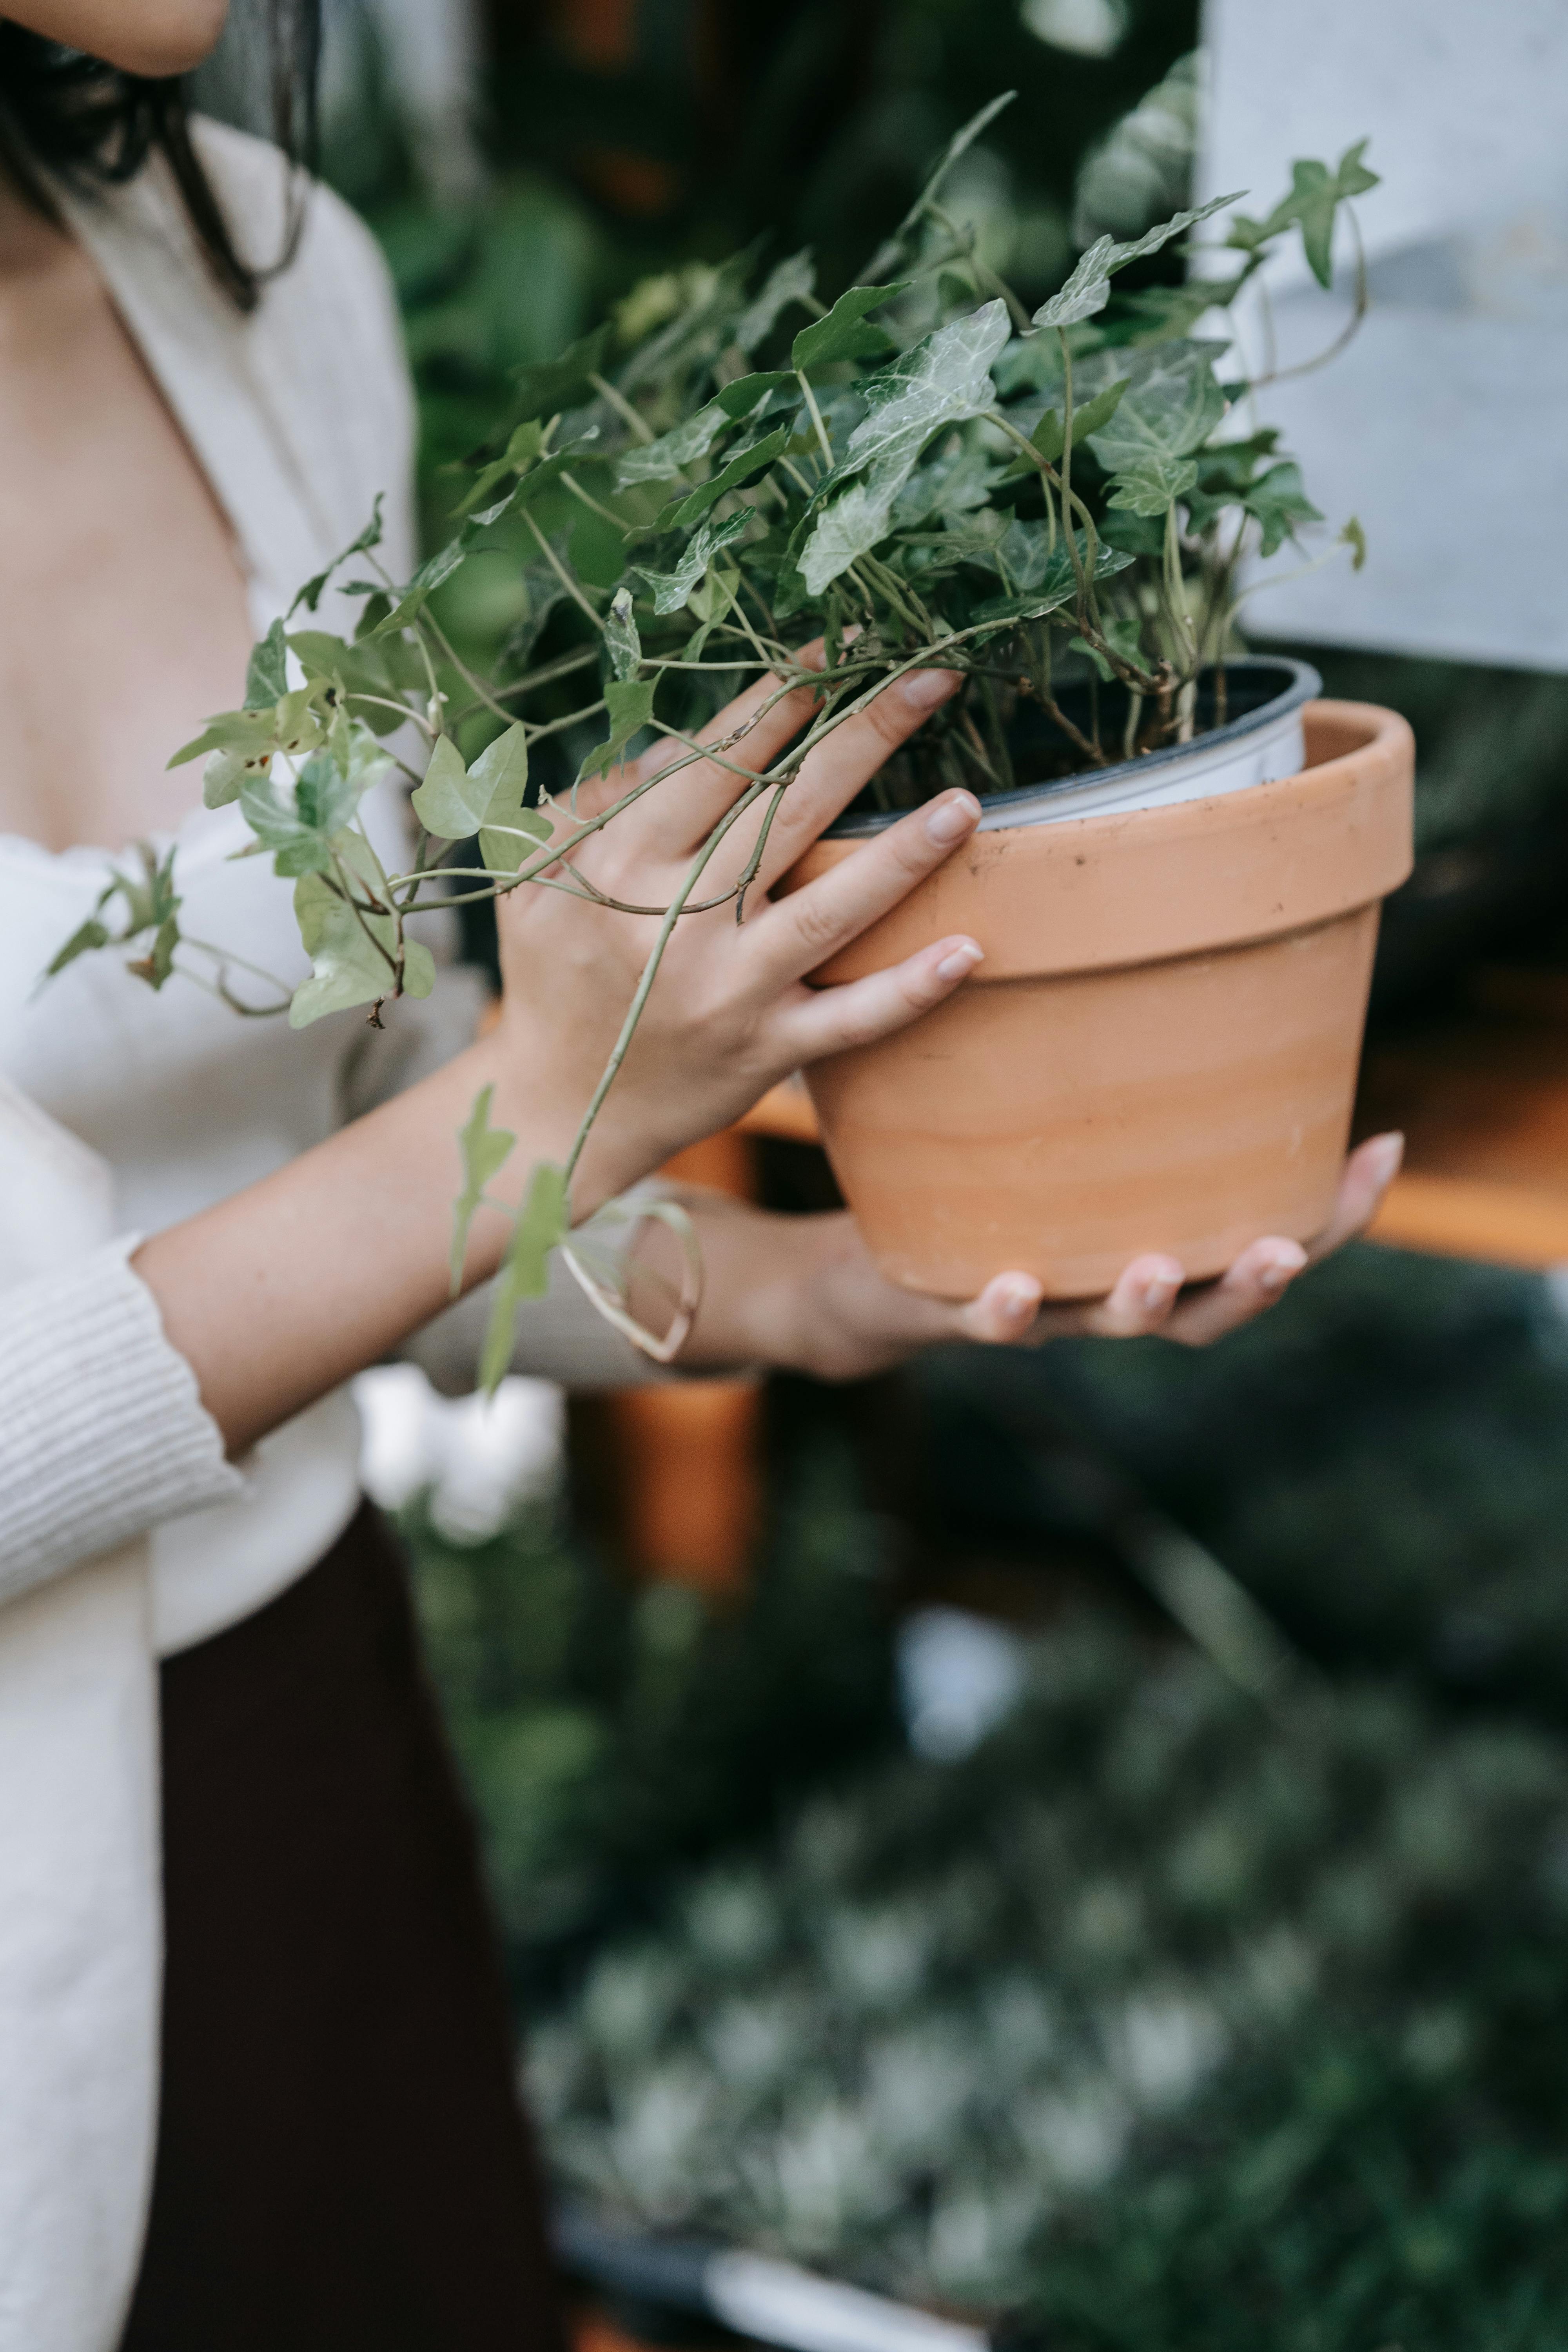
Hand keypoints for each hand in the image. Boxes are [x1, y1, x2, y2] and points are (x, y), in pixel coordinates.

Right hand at [490, 658, 980, 1213]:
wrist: (556, 1112)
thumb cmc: (553, 979)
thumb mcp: (536, 882)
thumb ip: (593, 807)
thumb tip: (674, 748)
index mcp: (619, 867)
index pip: (713, 767)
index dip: (778, 703)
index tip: (836, 653)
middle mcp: (676, 925)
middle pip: (784, 814)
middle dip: (860, 737)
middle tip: (930, 678)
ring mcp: (727, 993)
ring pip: (827, 912)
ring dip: (901, 856)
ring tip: (965, 803)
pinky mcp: (764, 1053)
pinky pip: (848, 1021)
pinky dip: (908, 991)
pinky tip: (967, 950)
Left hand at [658, 1133, 1404, 1379]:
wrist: (865, 1270)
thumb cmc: (983, 1182)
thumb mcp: (1055, 1123)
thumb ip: (1112, 1073)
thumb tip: (1174, 955)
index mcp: (1152, 1239)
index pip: (1267, 1232)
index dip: (1334, 1211)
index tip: (1382, 1149)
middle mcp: (1107, 1288)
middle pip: (1208, 1312)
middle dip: (1249, 1285)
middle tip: (1282, 1252)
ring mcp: (1039, 1308)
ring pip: (1108, 1323)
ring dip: (1143, 1303)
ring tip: (1159, 1268)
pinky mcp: (952, 1309)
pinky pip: (984, 1320)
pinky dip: (1004, 1309)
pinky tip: (1015, 1286)